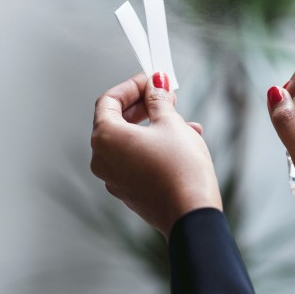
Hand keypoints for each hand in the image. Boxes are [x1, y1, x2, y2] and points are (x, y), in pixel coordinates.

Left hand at [90, 72, 221, 237]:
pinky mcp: (130, 192)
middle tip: (167, 96)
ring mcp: (114, 178)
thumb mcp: (171, 123)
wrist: (192, 214)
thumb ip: (159, 100)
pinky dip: (154, 146)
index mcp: (105, 138)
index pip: (110, 100)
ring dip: (154, 126)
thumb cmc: (180, 168)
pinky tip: (182, 143)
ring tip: (185, 122)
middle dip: (144, 105)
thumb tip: (155, 84)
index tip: (152, 79)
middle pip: (117, 121)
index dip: (132, 86)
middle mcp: (102, 159)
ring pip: (130, 141)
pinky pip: (137, 160)